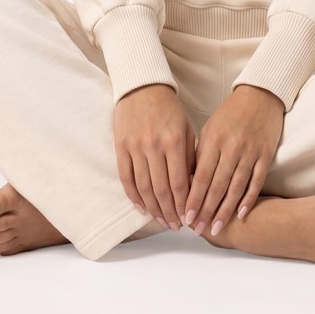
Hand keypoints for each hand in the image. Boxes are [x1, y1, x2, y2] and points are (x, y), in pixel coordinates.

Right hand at [113, 83, 196, 230]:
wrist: (142, 86)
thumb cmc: (169, 108)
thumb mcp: (187, 129)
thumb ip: (190, 157)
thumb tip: (193, 188)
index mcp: (175, 141)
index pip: (180, 183)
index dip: (184, 205)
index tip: (189, 219)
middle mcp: (154, 146)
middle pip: (161, 189)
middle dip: (170, 212)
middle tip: (177, 226)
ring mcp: (135, 147)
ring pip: (143, 187)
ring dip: (153, 208)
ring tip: (162, 221)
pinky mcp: (121, 147)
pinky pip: (126, 177)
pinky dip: (133, 196)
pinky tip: (141, 208)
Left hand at [183, 84, 284, 237]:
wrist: (260, 95)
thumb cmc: (231, 113)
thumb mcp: (210, 127)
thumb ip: (201, 153)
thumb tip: (190, 182)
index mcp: (214, 138)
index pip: (202, 175)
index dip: (193, 198)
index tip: (186, 217)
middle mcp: (231, 146)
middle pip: (217, 185)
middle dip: (206, 210)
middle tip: (197, 229)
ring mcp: (250, 151)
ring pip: (236, 187)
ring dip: (225, 210)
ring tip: (216, 228)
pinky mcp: (265, 154)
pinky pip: (256, 181)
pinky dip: (249, 198)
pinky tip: (241, 214)